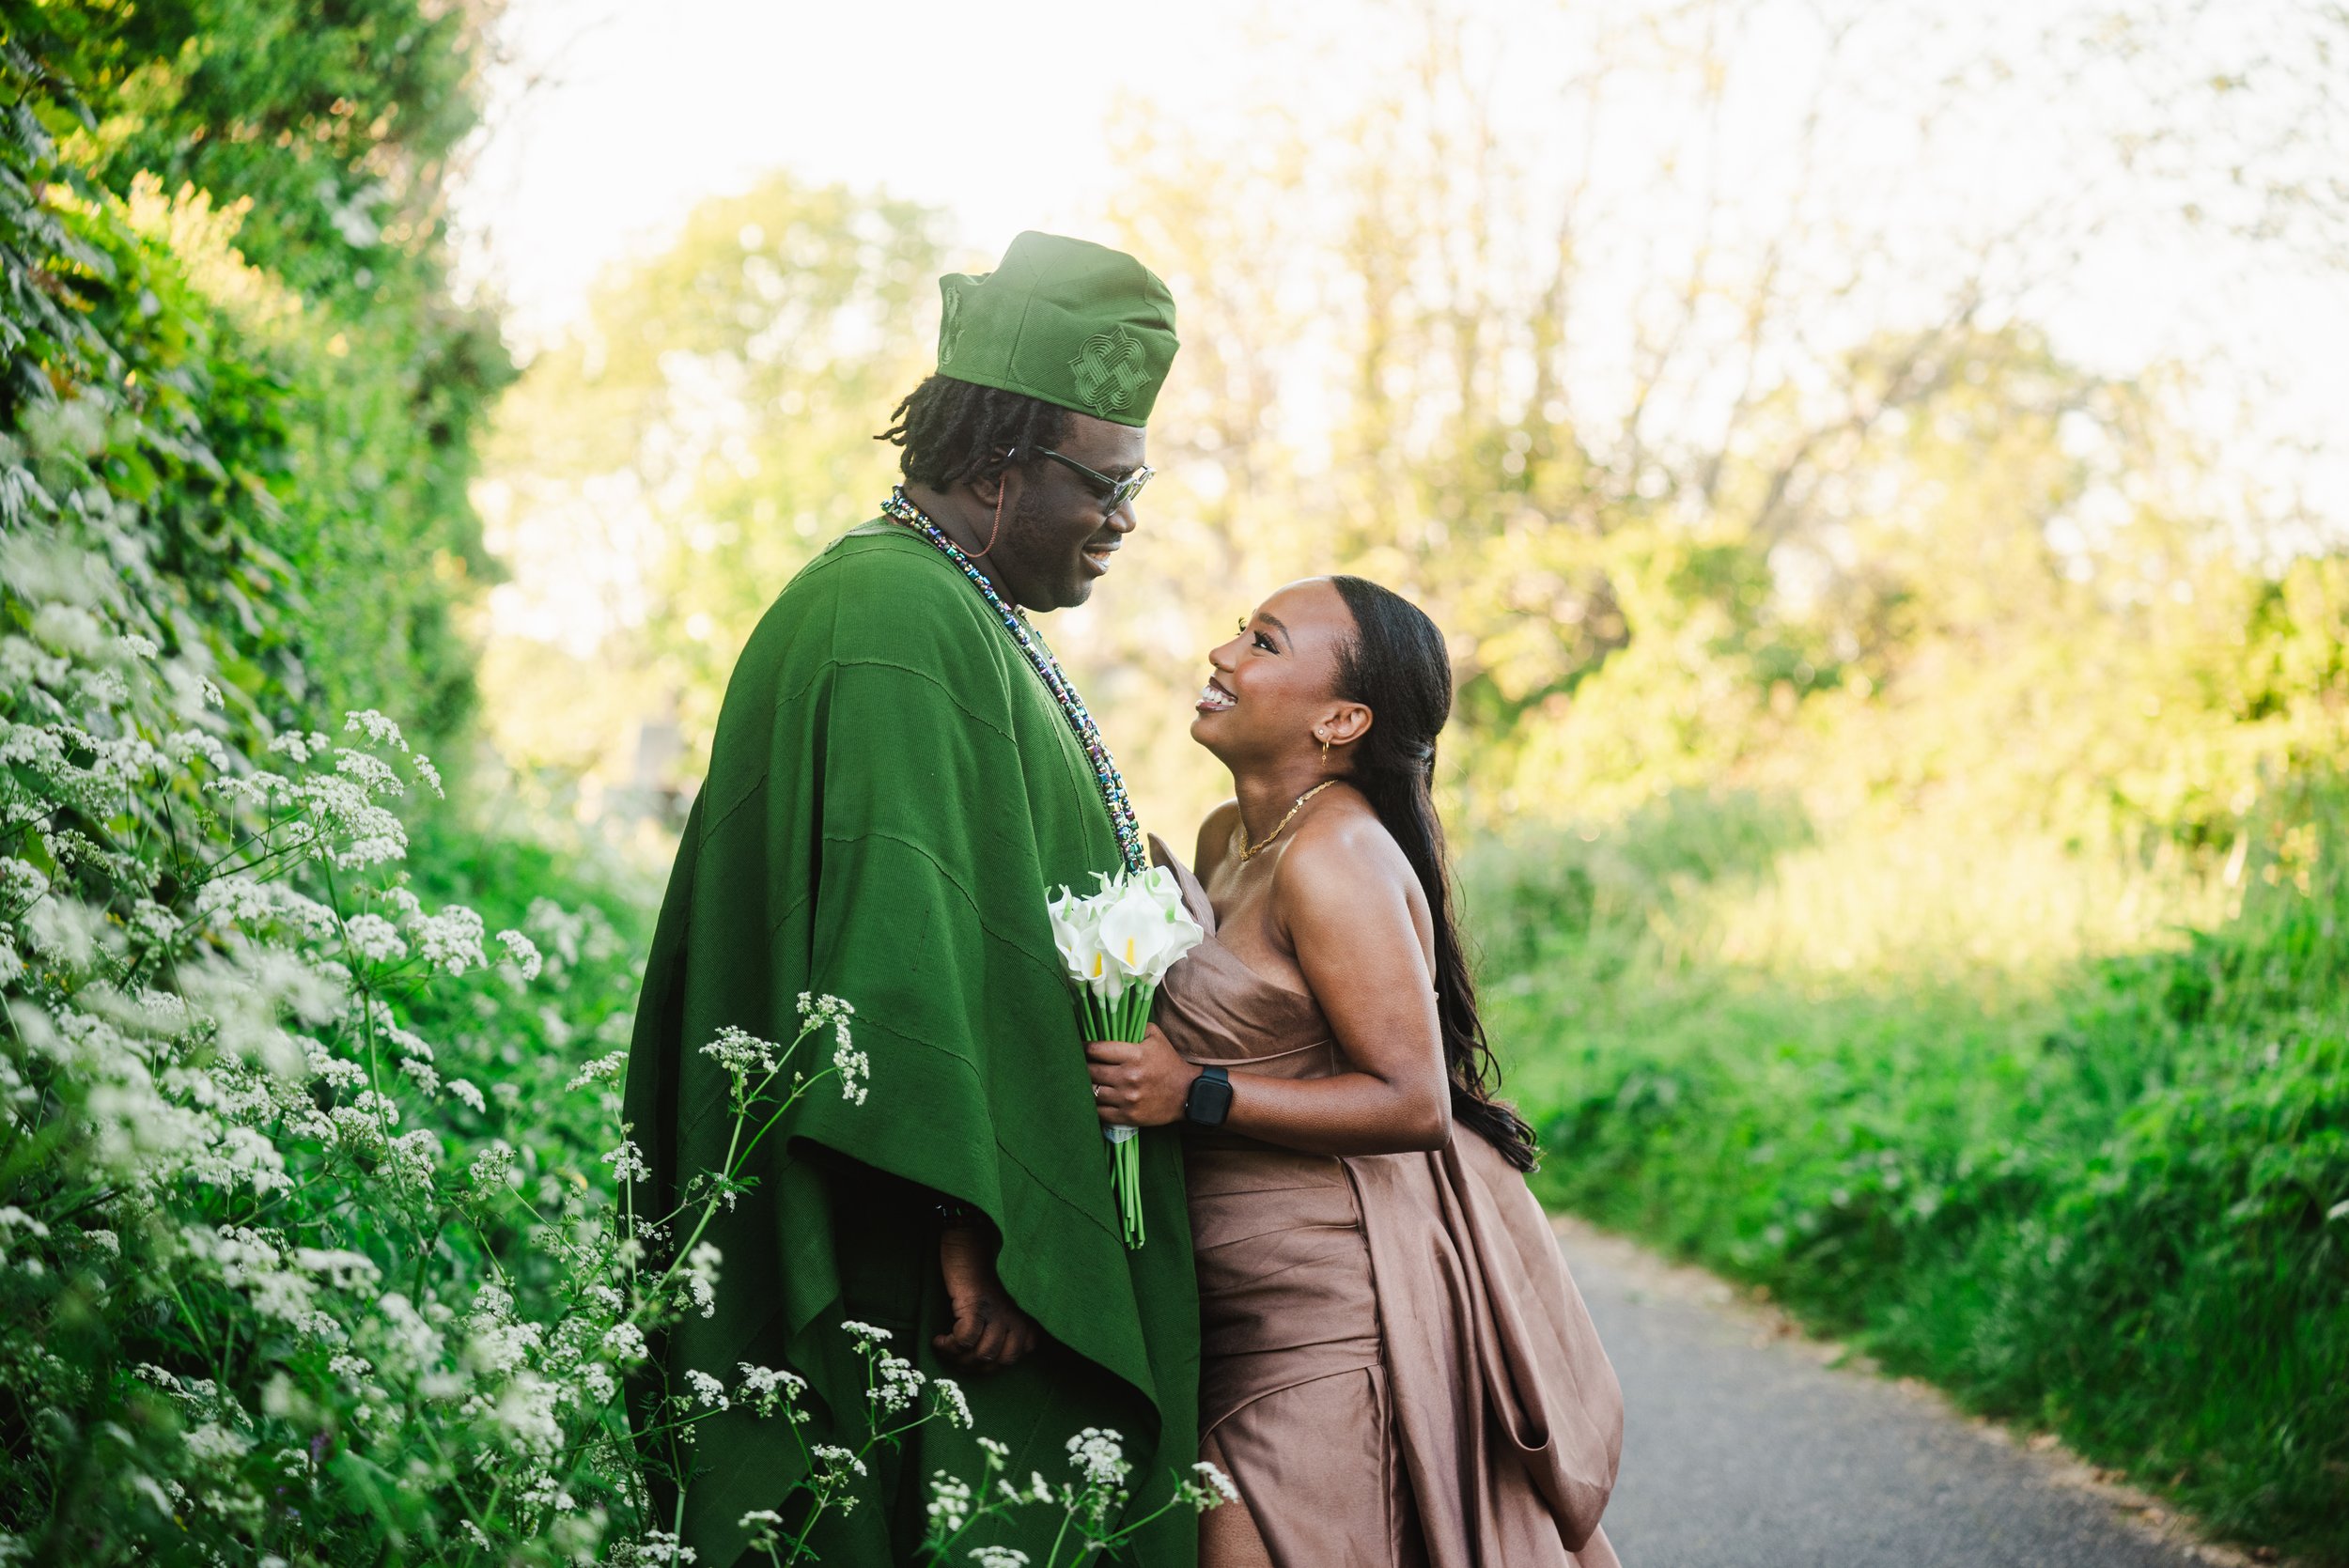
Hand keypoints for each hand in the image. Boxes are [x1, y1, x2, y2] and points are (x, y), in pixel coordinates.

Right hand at [933, 1226, 1039, 1371]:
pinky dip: (949, 1345)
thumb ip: (1000, 1336)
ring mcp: (997, 1311)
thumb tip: (986, 1364)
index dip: (989, 1364)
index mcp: (1021, 1321)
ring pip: (983, 1353)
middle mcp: (1014, 1318)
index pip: (1014, 1358)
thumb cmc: (976, 1287)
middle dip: (975, 1365)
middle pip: (1000, 1361)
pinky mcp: (977, 1305)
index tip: (971, 1354)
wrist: (966, 1251)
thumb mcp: (996, 1313)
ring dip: (959, 1357)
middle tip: (956, 1356)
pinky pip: (965, 1339)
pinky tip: (939, 1339)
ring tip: (947, 1347)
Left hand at [1087, 1023, 1193, 1128]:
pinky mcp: (1128, 1116)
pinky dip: (1094, 1106)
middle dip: (1082, 1067)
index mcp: (1134, 1055)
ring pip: (1092, 1092)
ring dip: (1087, 1086)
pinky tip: (1095, 1099)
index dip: (1084, 1047)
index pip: (1096, 1049)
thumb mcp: (1156, 1037)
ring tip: (1085, 1081)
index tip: (1080, 1047)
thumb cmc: (1169, 1062)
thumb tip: (1111, 1022)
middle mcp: (1129, 1077)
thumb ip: (1134, 1027)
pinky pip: (1100, 1112)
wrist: (1188, 1093)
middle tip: (1079, 1065)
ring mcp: (1128, 1098)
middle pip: (1090, 1071)